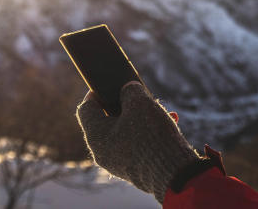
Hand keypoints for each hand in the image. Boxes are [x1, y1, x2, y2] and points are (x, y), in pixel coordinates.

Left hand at [77, 82, 200, 202]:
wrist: (172, 172)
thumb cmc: (151, 135)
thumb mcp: (140, 102)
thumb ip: (130, 90)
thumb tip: (128, 90)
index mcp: (96, 135)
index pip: (85, 109)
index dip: (96, 93)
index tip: (109, 85)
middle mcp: (101, 152)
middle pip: (106, 122)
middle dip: (124, 106)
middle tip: (139, 97)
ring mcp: (116, 164)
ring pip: (124, 133)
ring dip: (140, 119)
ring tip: (160, 111)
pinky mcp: (133, 170)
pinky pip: (135, 146)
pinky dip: (147, 134)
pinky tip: (167, 125)